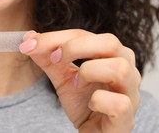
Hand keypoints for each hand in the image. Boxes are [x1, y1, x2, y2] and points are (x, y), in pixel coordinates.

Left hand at [20, 29, 140, 132]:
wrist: (93, 132)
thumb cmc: (84, 102)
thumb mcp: (62, 76)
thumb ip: (48, 58)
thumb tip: (28, 38)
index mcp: (111, 54)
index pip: (85, 34)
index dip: (56, 37)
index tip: (30, 44)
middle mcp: (127, 69)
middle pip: (109, 42)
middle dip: (75, 47)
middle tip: (54, 59)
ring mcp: (131, 94)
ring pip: (119, 69)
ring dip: (89, 72)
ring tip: (76, 83)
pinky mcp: (126, 119)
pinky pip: (120, 103)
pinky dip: (99, 101)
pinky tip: (90, 104)